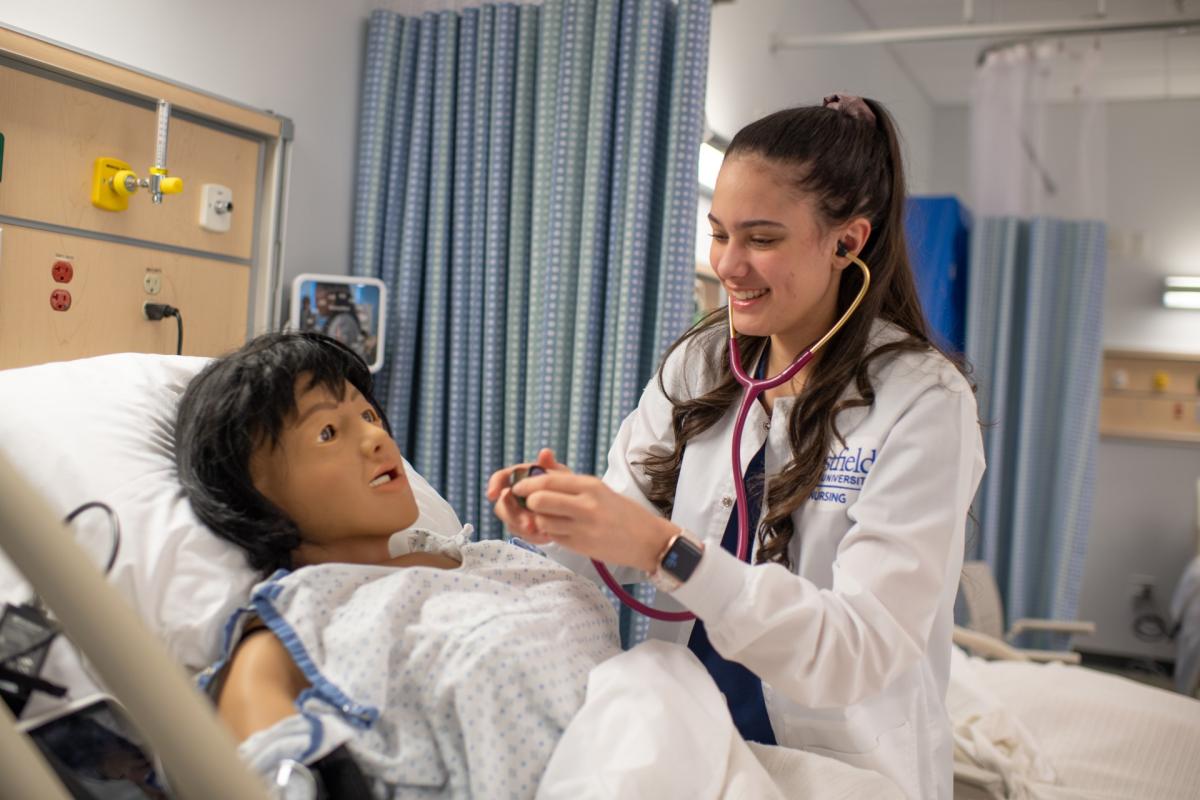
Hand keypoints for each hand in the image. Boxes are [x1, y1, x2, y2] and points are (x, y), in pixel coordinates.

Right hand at [486, 448, 568, 544]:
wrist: (570, 503)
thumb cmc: (562, 484)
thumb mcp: (559, 474)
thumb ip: (550, 466)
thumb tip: (545, 452)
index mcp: (518, 477)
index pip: (499, 478)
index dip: (493, 485)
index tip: (493, 495)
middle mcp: (512, 495)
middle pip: (501, 506)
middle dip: (513, 515)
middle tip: (528, 522)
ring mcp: (515, 512)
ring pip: (510, 522)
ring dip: (523, 527)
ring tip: (541, 530)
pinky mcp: (522, 527)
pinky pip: (521, 534)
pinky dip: (533, 536)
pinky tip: (546, 535)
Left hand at [509, 469, 677, 572]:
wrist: (647, 539)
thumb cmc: (621, 512)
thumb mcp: (598, 489)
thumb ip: (567, 479)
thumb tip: (538, 467)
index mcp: (590, 485)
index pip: (547, 480)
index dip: (527, 484)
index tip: (519, 487)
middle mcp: (586, 505)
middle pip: (539, 500)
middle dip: (528, 502)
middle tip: (530, 504)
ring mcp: (582, 527)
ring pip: (542, 521)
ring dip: (538, 519)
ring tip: (547, 517)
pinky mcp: (580, 546)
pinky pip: (552, 536)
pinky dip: (549, 533)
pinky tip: (559, 530)